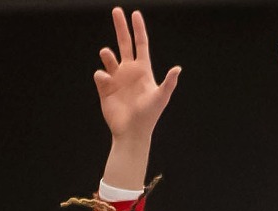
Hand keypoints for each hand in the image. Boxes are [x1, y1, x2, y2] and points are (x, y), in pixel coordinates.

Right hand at [95, 8, 178, 143]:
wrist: (132, 132)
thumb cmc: (149, 116)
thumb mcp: (160, 98)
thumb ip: (168, 82)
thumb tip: (178, 69)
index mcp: (142, 69)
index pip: (140, 44)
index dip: (138, 29)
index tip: (135, 14)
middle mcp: (129, 71)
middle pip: (124, 43)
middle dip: (120, 27)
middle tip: (116, 10)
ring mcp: (116, 79)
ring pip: (108, 58)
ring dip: (107, 54)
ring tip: (107, 55)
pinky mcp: (105, 88)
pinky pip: (100, 75)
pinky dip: (102, 75)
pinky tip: (107, 84)